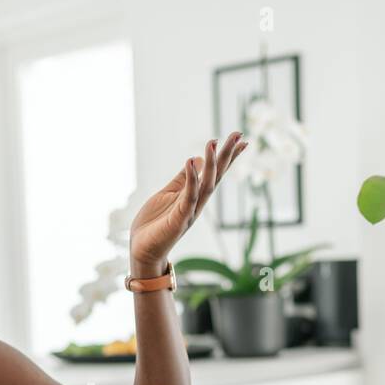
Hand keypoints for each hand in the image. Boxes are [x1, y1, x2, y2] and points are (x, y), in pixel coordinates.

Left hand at [128, 132, 246, 276]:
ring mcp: (190, 211)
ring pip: (206, 185)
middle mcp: (197, 203)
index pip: (215, 173)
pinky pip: (188, 196)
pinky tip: (192, 161)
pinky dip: (191, 179)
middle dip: (227, 155)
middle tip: (238, 134)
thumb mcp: (169, 193)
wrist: (142, 250)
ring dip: (212, 164)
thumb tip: (196, 159)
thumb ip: (182, 178)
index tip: (241, 139)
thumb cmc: (155, 223)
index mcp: (195, 196)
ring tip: (214, 142)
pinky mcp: (179, 219)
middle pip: (217, 176)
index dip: (228, 156)